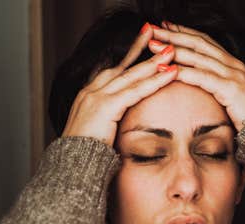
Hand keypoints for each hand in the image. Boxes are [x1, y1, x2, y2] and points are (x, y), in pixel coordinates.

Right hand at [61, 23, 178, 146]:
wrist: (72, 168)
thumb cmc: (88, 156)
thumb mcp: (101, 133)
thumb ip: (112, 122)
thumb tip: (126, 122)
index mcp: (89, 96)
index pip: (113, 71)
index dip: (130, 57)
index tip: (144, 43)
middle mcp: (91, 92)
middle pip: (122, 66)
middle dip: (141, 49)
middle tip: (158, 34)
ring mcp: (96, 97)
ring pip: (131, 75)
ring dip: (154, 62)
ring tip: (172, 51)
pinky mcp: (105, 107)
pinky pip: (136, 90)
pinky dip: (155, 80)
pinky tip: (171, 73)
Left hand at [148, 21, 244, 131]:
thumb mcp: (234, 97)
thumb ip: (220, 87)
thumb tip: (203, 87)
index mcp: (233, 65)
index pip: (205, 42)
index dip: (185, 33)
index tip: (166, 27)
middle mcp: (233, 64)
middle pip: (198, 43)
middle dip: (173, 35)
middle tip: (151, 29)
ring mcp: (233, 74)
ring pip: (197, 56)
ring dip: (172, 49)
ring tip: (152, 46)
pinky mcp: (230, 88)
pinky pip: (201, 76)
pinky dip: (182, 71)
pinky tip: (166, 69)